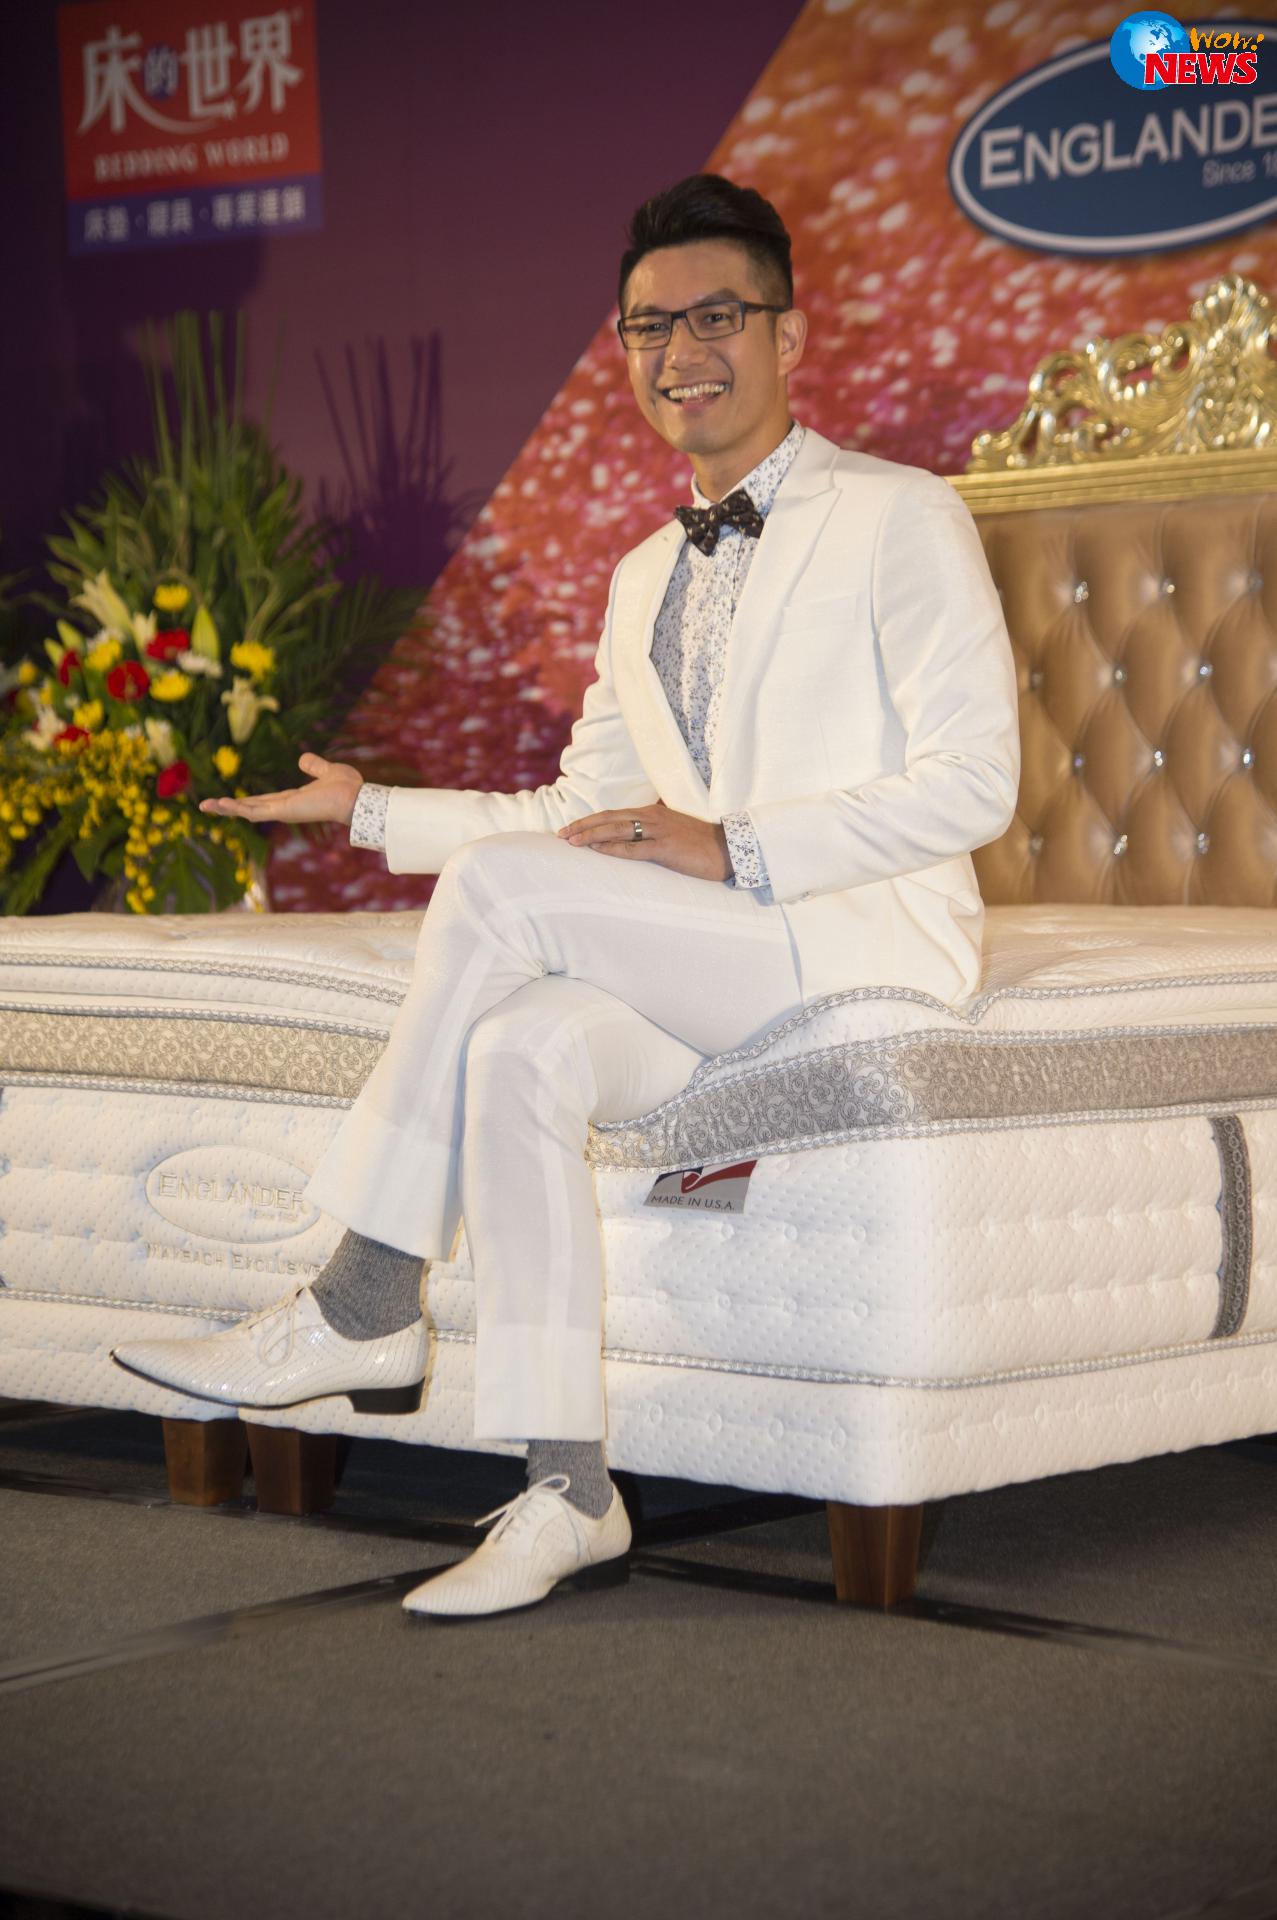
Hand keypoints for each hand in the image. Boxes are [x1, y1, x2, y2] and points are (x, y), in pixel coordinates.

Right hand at [197, 753, 363, 826]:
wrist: (356, 798)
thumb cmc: (347, 787)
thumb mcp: (326, 771)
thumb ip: (313, 766)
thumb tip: (302, 759)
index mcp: (293, 799)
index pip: (264, 801)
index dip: (246, 801)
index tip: (230, 801)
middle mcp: (285, 807)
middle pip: (251, 807)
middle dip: (229, 807)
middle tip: (207, 805)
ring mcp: (283, 811)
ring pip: (248, 811)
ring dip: (226, 808)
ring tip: (204, 805)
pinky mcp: (283, 812)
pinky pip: (254, 812)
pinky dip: (236, 808)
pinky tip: (220, 805)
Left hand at [557, 802, 730, 881]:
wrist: (727, 850)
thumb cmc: (699, 844)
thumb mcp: (672, 830)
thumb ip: (652, 828)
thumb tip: (633, 834)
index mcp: (651, 812)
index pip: (613, 814)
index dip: (589, 820)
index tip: (570, 828)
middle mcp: (651, 817)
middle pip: (608, 818)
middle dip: (582, 826)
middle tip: (560, 834)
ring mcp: (658, 831)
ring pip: (616, 829)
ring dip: (591, 835)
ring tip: (571, 841)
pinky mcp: (665, 847)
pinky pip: (634, 847)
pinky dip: (613, 848)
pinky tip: (597, 850)